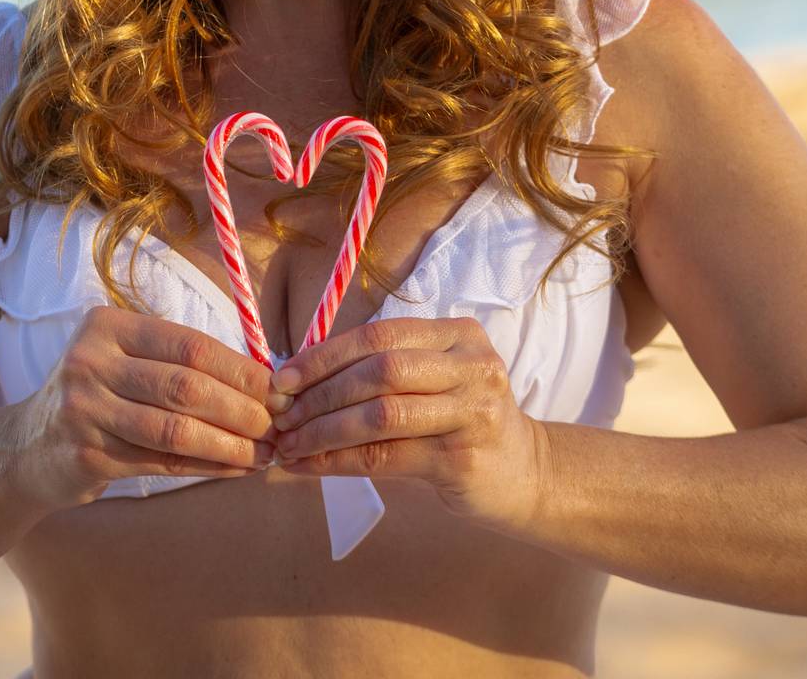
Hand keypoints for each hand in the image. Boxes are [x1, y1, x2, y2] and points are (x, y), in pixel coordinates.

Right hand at [4, 307, 278, 512]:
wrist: (27, 448)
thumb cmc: (97, 396)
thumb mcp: (123, 359)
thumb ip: (176, 360)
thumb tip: (260, 376)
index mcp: (108, 326)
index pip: (189, 345)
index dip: (239, 369)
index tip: (277, 388)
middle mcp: (92, 362)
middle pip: (185, 386)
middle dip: (241, 409)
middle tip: (278, 425)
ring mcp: (86, 410)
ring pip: (176, 429)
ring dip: (229, 444)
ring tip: (265, 453)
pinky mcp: (88, 455)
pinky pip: (162, 462)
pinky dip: (206, 466)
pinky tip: (234, 469)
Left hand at [268, 317, 548, 532]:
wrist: (527, 474)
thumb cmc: (462, 422)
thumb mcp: (435, 381)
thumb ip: (383, 372)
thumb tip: (299, 381)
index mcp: (458, 334)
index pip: (379, 335)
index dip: (325, 354)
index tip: (283, 378)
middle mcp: (471, 365)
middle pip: (379, 370)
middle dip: (320, 392)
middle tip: (280, 415)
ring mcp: (472, 412)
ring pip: (381, 414)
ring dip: (324, 430)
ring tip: (288, 444)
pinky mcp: (463, 459)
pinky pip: (387, 457)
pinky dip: (339, 461)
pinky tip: (310, 467)